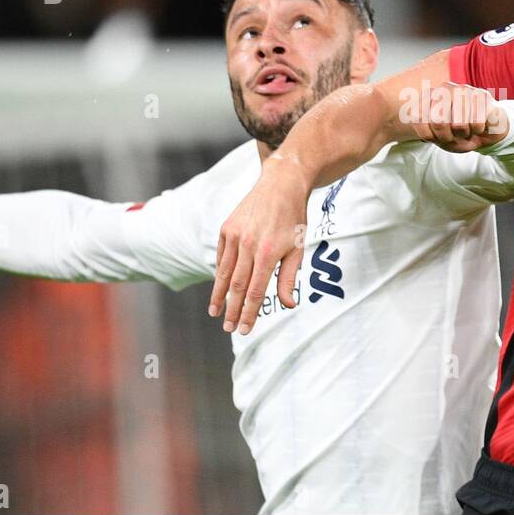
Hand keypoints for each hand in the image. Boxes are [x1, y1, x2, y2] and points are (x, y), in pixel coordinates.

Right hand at [209, 162, 310, 335]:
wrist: (280, 185)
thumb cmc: (294, 219)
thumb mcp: (298, 248)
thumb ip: (289, 278)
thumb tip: (288, 305)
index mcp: (268, 253)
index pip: (254, 292)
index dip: (248, 313)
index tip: (244, 329)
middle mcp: (248, 245)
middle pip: (236, 286)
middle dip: (231, 310)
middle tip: (228, 329)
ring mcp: (234, 236)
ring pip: (223, 273)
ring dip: (219, 296)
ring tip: (216, 313)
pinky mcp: (226, 228)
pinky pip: (222, 257)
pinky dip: (219, 274)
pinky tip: (219, 288)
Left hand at [406, 81, 508, 152]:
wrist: (487, 130)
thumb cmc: (459, 133)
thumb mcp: (437, 137)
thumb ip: (425, 130)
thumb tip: (421, 119)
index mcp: (429, 96)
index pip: (418, 117)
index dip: (428, 135)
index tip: (435, 136)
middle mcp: (445, 88)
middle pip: (438, 121)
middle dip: (446, 136)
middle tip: (453, 135)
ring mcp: (464, 90)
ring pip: (459, 124)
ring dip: (464, 134)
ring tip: (467, 129)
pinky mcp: (483, 96)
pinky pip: (476, 123)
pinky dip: (478, 131)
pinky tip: (479, 125)